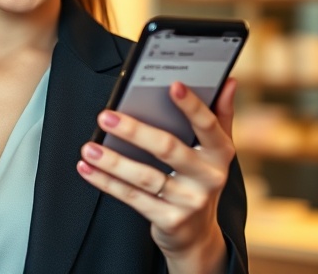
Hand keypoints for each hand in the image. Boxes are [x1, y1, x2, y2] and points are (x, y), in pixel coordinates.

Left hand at [76, 78, 237, 273]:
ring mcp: (190, 201)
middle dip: (135, 131)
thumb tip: (229, 82)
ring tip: (89, 148)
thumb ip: (220, 115)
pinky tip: (88, 169)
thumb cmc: (200, 180)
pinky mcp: (169, 220)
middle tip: (106, 116)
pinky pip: (133, 198)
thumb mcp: (215, 152)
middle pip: (168, 149)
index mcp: (220, 153)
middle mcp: (209, 177)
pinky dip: (107, 182)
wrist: (197, 236)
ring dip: (113, 161)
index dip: (192, 105)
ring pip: (145, 177)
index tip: (172, 85)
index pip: (208, 124)